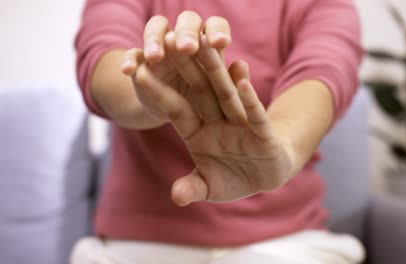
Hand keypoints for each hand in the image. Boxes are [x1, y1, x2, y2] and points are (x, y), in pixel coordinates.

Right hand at [121, 11, 231, 124]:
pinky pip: (133, 55)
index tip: (221, 43)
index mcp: (209, 43)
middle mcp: (184, 38)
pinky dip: (129, 60)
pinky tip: (129, 70)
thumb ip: (231, 82)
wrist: (175, 116)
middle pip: (186, 22)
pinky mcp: (140, 63)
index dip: (217, 31)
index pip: (214, 26)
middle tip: (187, 48)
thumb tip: (241, 64)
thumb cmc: (205, 102)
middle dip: (186, 33)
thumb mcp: (218, 96)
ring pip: (156, 29)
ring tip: (155, 57)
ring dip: (155, 41)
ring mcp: (161, 48)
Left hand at [131, 23, 295, 205]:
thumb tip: (177, 196)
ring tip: (205, 44)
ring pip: (225, 94)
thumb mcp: (211, 187)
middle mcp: (216, 122)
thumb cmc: (234, 178)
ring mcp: (239, 124)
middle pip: (199, 92)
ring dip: (216, 71)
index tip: (139, 73)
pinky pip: (254, 114)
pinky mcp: (262, 131)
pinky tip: (241, 77)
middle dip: (185, 68)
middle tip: (169, 41)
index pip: (175, 109)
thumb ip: (193, 187)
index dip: (158, 92)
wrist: (266, 177)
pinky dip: (248, 99)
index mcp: (197, 133)